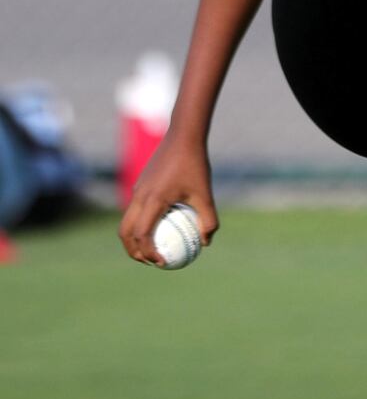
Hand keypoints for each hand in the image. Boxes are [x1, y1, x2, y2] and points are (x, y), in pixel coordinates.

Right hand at [118, 132, 218, 265]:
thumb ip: (208, 220)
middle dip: (133, 251)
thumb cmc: (195, 164)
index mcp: (152, 200)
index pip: (142, 235)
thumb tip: (206, 243)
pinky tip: (161, 225)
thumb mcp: (206, 194)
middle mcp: (139, 196)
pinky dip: (140, 223)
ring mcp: (137, 189)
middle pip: (125, 232)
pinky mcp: (140, 184)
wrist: (183, 135)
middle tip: (151, 262)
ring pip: (127, 221)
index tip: (161, 263)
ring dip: (134, 238)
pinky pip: (135, 209)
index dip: (148, 253)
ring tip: (153, 249)